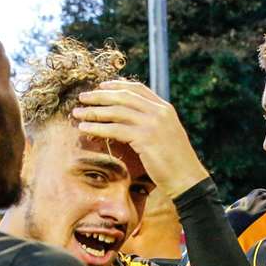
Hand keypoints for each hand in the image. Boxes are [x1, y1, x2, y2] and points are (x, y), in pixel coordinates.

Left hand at [73, 79, 207, 194]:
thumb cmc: (175, 163)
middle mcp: (159, 112)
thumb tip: (126, 122)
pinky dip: (97, 128)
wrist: (187, 179)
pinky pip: (115, 129)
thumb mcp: (165, 136)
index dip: (117, 86)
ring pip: (117, 111)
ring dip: (94, 111)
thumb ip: (150, 124)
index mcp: (165, 108)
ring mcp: (153, 123)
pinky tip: (85, 129)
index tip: (100, 86)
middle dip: (100, 96)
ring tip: (78, 113)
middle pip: (123, 96)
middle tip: (82, 97)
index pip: (138, 89)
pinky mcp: (145, 138)